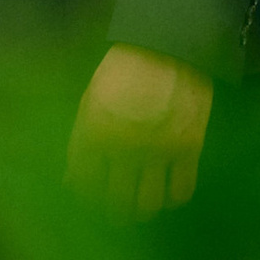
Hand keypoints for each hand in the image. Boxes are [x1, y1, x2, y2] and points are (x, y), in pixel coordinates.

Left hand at [66, 45, 213, 219]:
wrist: (166, 45)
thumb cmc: (122, 72)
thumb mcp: (91, 101)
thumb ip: (81, 143)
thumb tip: (71, 183)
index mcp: (94, 131)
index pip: (84, 186)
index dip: (88, 198)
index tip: (94, 199)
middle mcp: (124, 147)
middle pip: (117, 204)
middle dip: (116, 213)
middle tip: (120, 210)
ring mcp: (158, 149)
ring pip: (149, 205)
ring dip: (143, 210)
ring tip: (142, 206)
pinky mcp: (189, 147)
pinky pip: (181, 191)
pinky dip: (173, 198)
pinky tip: (168, 192)